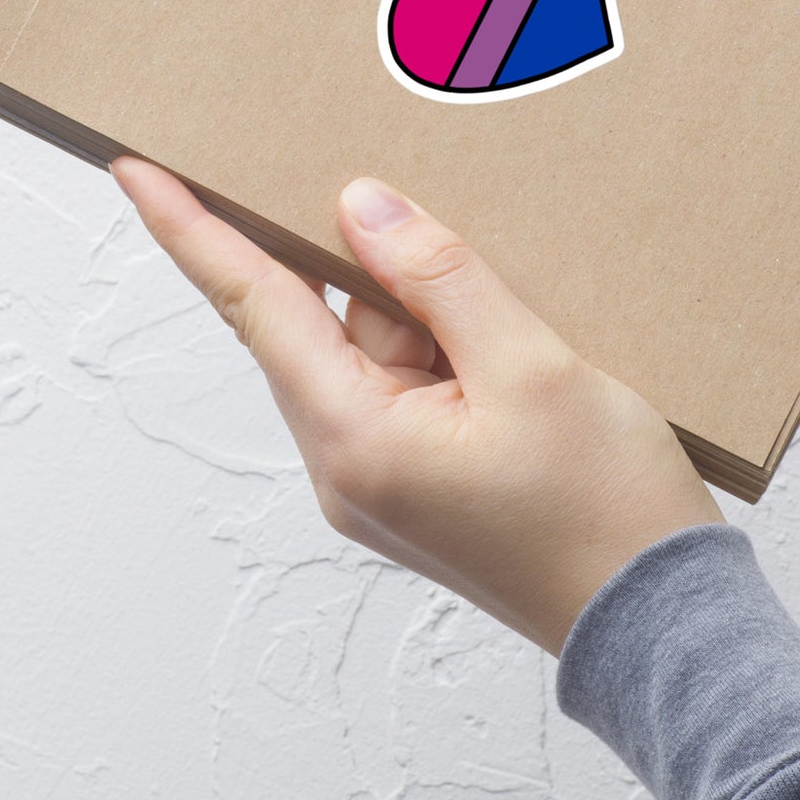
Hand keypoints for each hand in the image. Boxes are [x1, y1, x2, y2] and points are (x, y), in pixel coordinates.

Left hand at [112, 161, 723, 653]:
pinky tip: (513, 338)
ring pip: (376, 350)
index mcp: (355, 439)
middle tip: (408, 197)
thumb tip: (359, 207)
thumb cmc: (606, 511)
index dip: (193, 231)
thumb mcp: (532, 368)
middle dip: (368, 262)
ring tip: (519, 315)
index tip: (137, 169)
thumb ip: (439, 278)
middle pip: (323, 322)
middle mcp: (348, 466)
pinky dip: (447, 347)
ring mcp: (384, 482)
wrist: (663, 629)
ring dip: (428, 310)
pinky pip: (410, 385)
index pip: (255, 306)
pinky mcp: (423, 486)